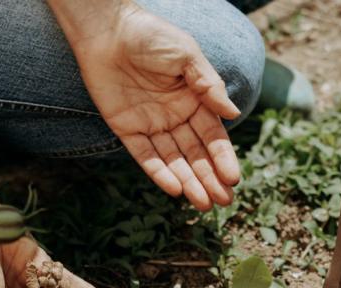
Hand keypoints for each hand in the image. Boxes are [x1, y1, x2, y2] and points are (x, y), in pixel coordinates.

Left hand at [70, 4, 240, 210]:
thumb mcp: (187, 56)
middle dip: (210, 178)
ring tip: (203, 203)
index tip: (233, 178)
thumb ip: (208, 85)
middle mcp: (175, 116)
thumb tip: (233, 114)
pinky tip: (175, 189)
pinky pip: (145, 156)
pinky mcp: (126, 129)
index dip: (223, 157)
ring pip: (174, 160)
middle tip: (223, 202)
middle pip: (196, 153)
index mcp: (194, 100)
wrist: (107, 29)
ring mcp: (151, 124)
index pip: (213, 135)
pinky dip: (159, 173)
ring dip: (189, 182)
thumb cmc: (151, 36)